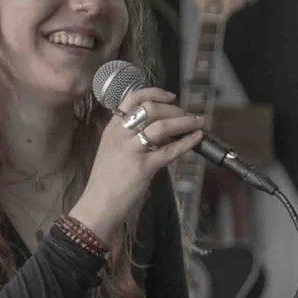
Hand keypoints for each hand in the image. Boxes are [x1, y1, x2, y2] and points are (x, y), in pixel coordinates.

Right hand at [72, 86, 205, 237]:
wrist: (98, 204)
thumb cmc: (107, 180)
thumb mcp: (113, 150)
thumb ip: (131, 137)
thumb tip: (162, 129)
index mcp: (113, 128)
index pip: (132, 98)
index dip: (155, 93)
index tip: (172, 96)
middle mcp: (121, 134)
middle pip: (151, 109)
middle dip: (175, 109)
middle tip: (188, 115)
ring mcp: (132, 150)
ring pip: (162, 126)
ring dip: (185, 122)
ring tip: (199, 122)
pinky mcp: (144, 167)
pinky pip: (170, 150)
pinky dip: (187, 142)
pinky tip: (197, 138)